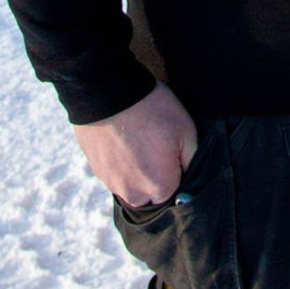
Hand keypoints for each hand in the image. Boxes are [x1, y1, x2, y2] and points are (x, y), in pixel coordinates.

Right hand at [73, 82, 197, 204]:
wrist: (108, 94)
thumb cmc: (152, 110)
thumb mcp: (186, 129)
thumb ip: (192, 160)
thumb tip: (190, 175)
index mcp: (160, 186)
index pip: (175, 192)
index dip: (176, 171)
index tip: (172, 151)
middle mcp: (134, 193)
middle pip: (151, 194)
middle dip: (155, 176)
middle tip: (155, 146)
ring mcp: (112, 183)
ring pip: (130, 186)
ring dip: (136, 172)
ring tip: (138, 142)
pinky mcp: (97, 171)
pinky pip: (114, 175)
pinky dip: (119, 163)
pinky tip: (123, 141)